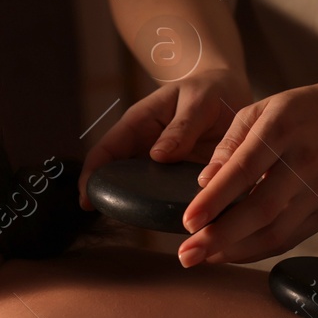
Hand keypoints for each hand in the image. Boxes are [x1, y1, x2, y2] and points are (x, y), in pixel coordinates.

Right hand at [78, 67, 254, 208]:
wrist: (230, 94)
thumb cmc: (210, 90)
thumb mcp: (198, 100)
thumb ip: (182, 127)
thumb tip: (158, 156)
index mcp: (139, 124)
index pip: (106, 150)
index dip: (91, 175)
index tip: (87, 200)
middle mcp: (144, 148)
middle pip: (118, 177)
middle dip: (112, 199)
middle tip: (117, 220)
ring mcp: (160, 167)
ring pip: (142, 192)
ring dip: (141, 210)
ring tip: (145, 227)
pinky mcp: (179, 180)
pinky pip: (169, 198)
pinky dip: (169, 210)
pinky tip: (177, 224)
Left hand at [177, 79, 317, 265]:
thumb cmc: (300, 112)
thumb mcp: (261, 109)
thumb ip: (229, 143)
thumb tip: (203, 182)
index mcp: (281, 130)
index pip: (243, 170)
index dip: (214, 200)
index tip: (187, 222)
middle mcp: (303, 162)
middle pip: (259, 210)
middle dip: (219, 237)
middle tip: (186, 254)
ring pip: (275, 233)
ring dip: (236, 251)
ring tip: (203, 258)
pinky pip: (289, 239)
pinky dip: (257, 251)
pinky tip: (231, 253)